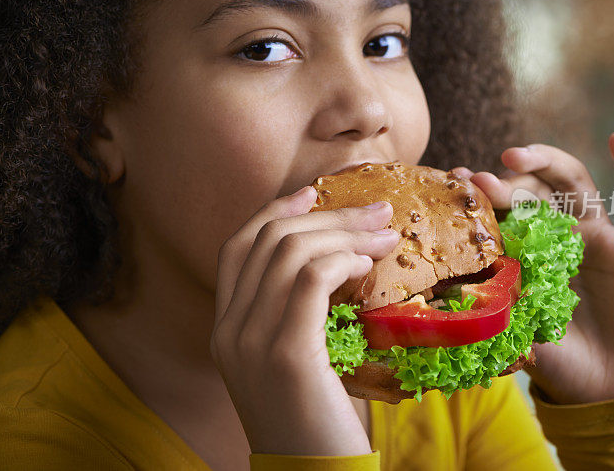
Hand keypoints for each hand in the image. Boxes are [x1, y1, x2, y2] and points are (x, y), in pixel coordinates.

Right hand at [211, 186, 400, 454]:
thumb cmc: (316, 419)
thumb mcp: (296, 360)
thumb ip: (297, 315)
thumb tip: (340, 262)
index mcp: (226, 329)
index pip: (238, 246)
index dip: (274, 211)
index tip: (313, 193)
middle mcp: (229, 330)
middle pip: (270, 240)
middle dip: (327, 215)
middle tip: (375, 211)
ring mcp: (251, 342)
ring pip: (291, 251)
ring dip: (345, 234)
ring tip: (386, 236)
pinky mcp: (286, 354)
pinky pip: (310, 280)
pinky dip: (342, 260)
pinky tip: (368, 264)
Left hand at [454, 132, 613, 402]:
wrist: (609, 388)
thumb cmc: (558, 360)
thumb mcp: (516, 330)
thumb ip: (495, 307)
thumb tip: (450, 292)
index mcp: (528, 251)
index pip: (502, 211)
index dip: (482, 195)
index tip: (456, 179)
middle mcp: (559, 236)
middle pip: (534, 192)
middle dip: (508, 183)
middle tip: (483, 179)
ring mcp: (597, 238)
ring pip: (575, 184)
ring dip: (548, 163)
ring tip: (517, 155)